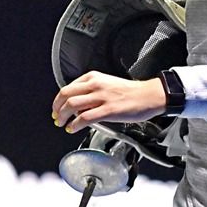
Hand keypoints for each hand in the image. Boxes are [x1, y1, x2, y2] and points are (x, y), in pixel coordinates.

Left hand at [52, 71, 166, 133]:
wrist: (150, 96)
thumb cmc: (132, 92)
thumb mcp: (108, 84)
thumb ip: (92, 91)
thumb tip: (79, 106)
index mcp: (95, 77)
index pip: (68, 87)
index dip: (59, 100)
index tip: (57, 108)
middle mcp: (96, 85)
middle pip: (66, 95)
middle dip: (57, 108)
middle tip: (56, 117)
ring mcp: (102, 97)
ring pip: (72, 105)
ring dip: (63, 117)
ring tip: (62, 124)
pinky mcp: (108, 110)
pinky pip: (84, 118)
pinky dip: (75, 124)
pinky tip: (73, 128)